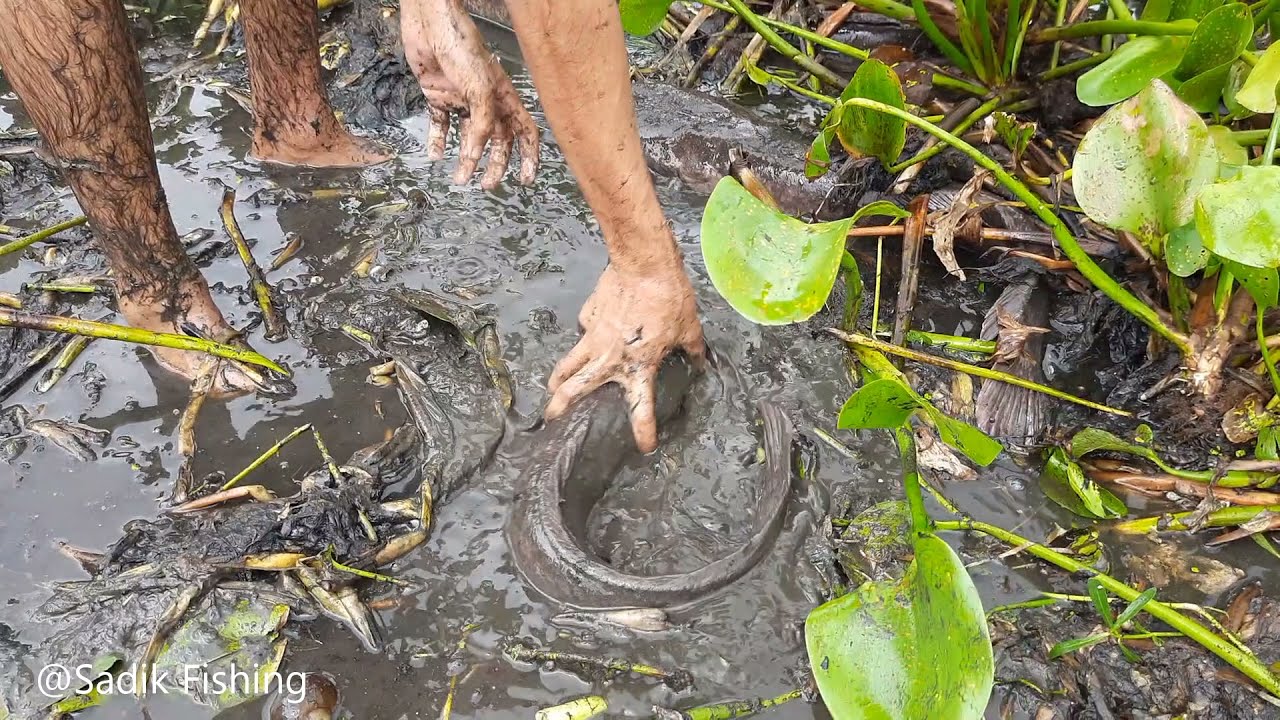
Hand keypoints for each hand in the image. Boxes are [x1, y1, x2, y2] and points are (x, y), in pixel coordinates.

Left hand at [401, 0, 538, 188]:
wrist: (430, 25)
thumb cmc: (461, 46)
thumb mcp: (480, 89)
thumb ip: (481, 125)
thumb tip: (475, 155)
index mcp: (504, 98)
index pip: (525, 132)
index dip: (529, 157)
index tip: (525, 179)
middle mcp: (486, 102)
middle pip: (497, 141)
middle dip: (494, 165)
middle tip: (486, 185)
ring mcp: (462, 99)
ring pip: (469, 138)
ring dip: (466, 159)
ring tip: (459, 178)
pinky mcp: (439, 96)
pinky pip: (441, 125)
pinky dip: (439, 141)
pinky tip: (436, 155)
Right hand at [545, 261, 705, 451]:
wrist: (644, 265)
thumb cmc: (670, 298)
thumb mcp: (689, 328)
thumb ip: (691, 348)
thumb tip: (700, 359)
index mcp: (639, 366)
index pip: (640, 408)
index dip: (643, 431)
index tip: (645, 446)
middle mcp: (610, 358)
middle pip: (577, 388)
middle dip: (561, 405)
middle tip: (553, 416)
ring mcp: (594, 336)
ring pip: (568, 362)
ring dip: (559, 377)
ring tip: (552, 386)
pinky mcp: (589, 315)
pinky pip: (583, 330)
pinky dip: (584, 336)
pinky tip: (588, 334)